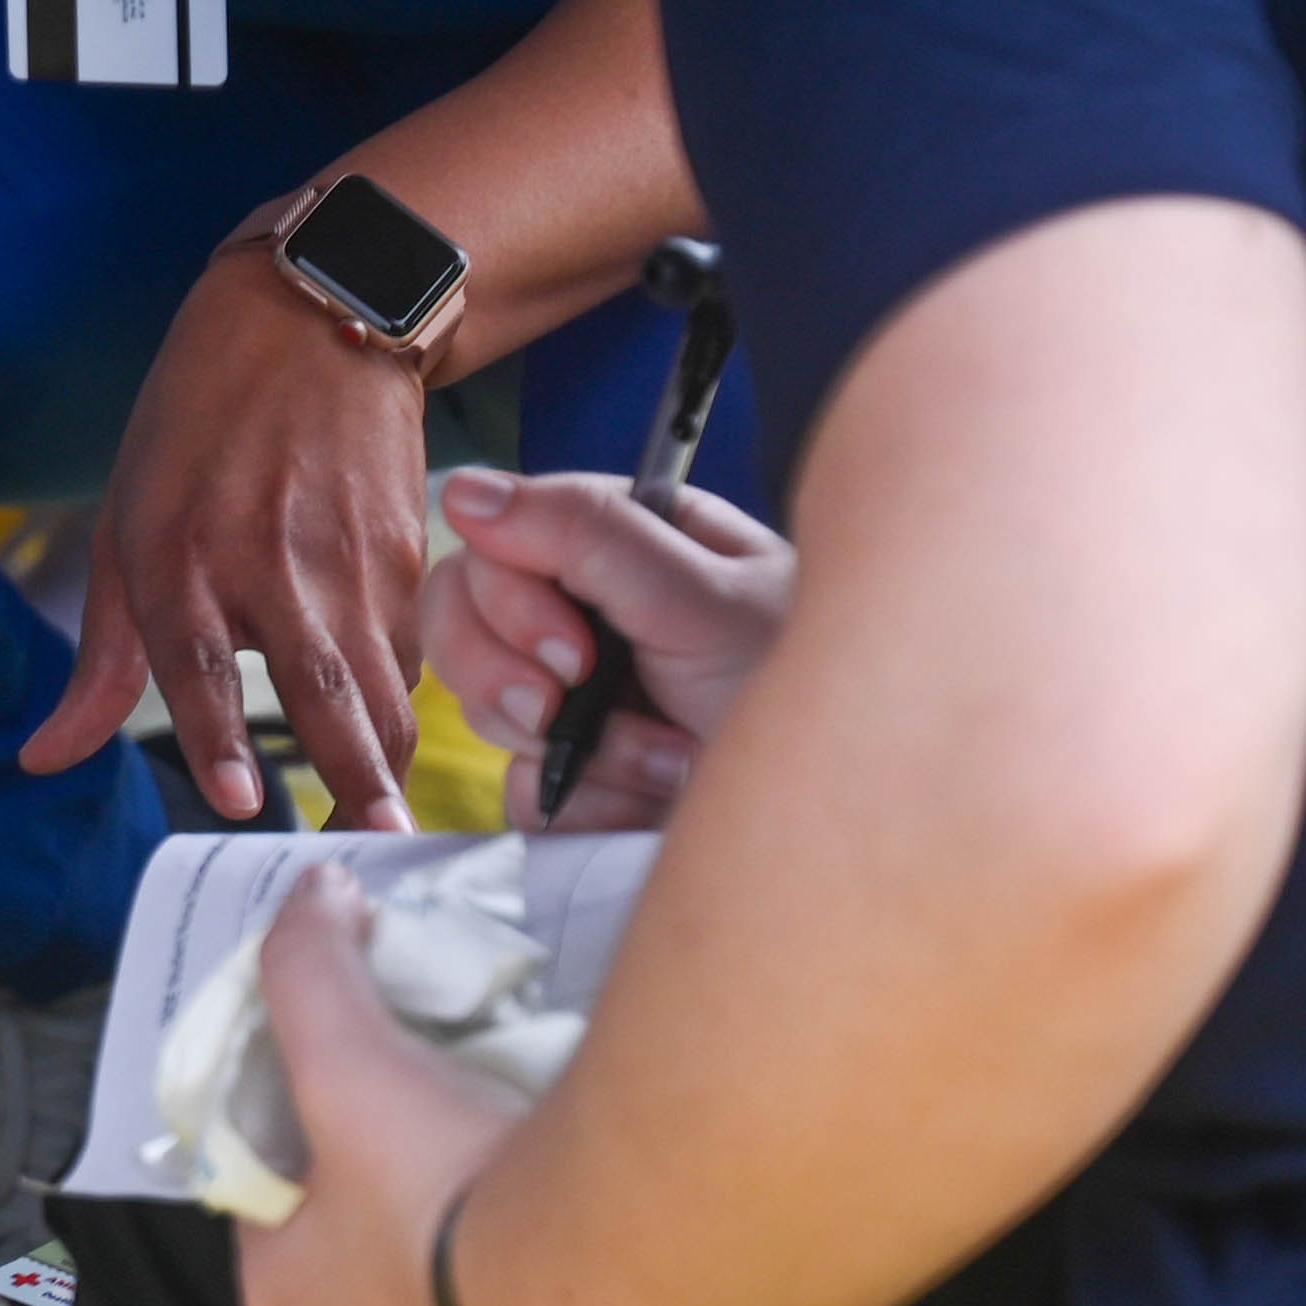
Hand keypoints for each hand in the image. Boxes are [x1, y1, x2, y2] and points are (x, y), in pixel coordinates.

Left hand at [24, 241, 437, 827]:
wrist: (318, 314)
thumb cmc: (199, 426)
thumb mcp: (128, 526)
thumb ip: (100, 661)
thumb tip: (43, 760)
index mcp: (180, 551)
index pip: (200, 659)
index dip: (221, 734)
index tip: (243, 800)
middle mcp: (268, 558)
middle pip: (320, 682)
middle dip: (354, 772)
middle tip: (377, 844)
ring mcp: (347, 556)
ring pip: (382, 681)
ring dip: (391, 760)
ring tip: (393, 829)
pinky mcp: (406, 550)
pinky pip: (405, 651)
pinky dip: (399, 705)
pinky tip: (389, 747)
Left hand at [228, 883, 539, 1305]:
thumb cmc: (451, 1192)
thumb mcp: (355, 1061)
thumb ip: (315, 970)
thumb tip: (312, 893)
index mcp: (283, 1301)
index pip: (275, 1202)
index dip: (312, 1138)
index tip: (370, 1092)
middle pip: (364, 1265)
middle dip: (402, 1202)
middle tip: (462, 1130)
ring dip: (478, 1261)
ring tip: (530, 1182)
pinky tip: (584, 1255)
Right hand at [423, 465, 796, 828]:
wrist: (840, 813)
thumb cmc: (800, 687)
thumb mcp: (704, 600)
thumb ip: (587, 536)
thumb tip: (465, 492)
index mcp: (623, 541)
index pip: (495, 544)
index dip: (511, 602)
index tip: (576, 654)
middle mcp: (591, 611)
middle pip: (465, 621)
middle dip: (516, 679)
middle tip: (574, 707)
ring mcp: (580, 698)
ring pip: (489, 711)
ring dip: (577, 749)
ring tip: (665, 760)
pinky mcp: (578, 776)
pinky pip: (524, 790)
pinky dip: (588, 802)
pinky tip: (654, 800)